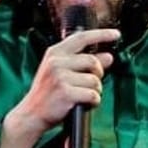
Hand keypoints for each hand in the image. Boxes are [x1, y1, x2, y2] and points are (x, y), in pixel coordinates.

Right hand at [0, 28, 119, 147]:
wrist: (31, 114)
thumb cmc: (48, 93)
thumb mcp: (62, 72)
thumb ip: (84, 63)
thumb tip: (108, 56)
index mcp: (55, 53)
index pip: (82, 37)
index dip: (101, 34)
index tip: (116, 34)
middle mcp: (56, 62)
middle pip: (93, 61)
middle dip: (98, 74)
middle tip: (91, 84)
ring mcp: (60, 77)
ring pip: (95, 80)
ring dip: (95, 91)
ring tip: (83, 96)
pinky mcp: (66, 93)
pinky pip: (92, 95)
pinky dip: (93, 102)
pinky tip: (83, 104)